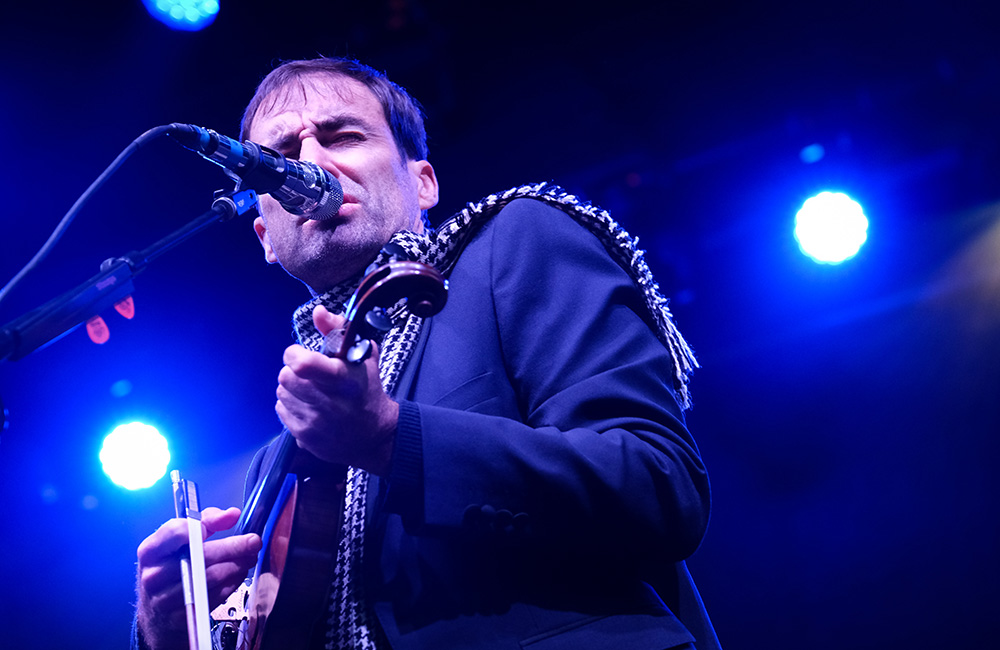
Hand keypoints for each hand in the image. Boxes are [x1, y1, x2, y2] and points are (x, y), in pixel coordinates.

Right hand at [135, 507, 260, 649]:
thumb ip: (206, 521)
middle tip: (253, 541)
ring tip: (249, 557)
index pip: (176, 532)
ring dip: (237, 565)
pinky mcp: (183, 617)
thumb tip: (232, 514)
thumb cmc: (172, 568)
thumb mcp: (178, 542)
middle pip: (201, 556)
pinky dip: (232, 582)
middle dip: (234, 546)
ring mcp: (167, 599)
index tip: (227, 522)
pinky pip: (216, 596)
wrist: (157, 613)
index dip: (204, 525)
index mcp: (151, 551)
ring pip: (212, 577)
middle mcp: (154, 575)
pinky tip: (238, 573)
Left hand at [275, 304, 397, 474]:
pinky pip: (281, 410)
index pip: (303, 364)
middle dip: (293, 370)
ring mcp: (315, 423)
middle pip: (286, 377)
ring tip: (310, 390)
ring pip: (281, 392)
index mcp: (344, 380)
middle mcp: (329, 404)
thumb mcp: (362, 356)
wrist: (375, 436)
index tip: (301, 353)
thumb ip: (339, 330)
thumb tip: (318, 311)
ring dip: (291, 387)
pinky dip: (291, 404)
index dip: (295, 354)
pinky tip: (309, 406)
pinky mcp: (304, 437)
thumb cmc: (367, 390)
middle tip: (308, 373)